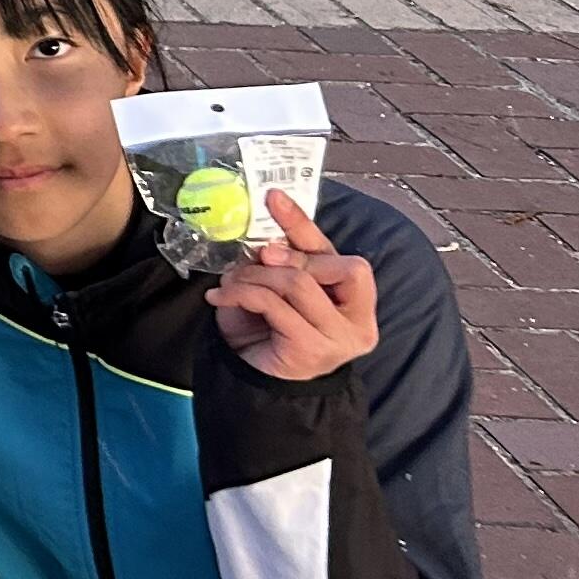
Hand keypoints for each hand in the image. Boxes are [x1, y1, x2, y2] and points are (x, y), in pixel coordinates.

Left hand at [208, 189, 379, 379]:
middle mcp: (357, 318)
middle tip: (256, 258)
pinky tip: (220, 298)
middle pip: (334, 264)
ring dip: (255, 276)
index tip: (273, 196)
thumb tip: (263, 237)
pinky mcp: (311, 348)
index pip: (335, 252)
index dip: (304, 223)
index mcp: (353, 298)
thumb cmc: (267, 332)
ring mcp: (339, 337)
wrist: (256, 382)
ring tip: (230, 284)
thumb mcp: (274, 290)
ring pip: (298, 282)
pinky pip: (273, 304)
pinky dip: (240, 294)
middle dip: (288, 255)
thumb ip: (279, 264)